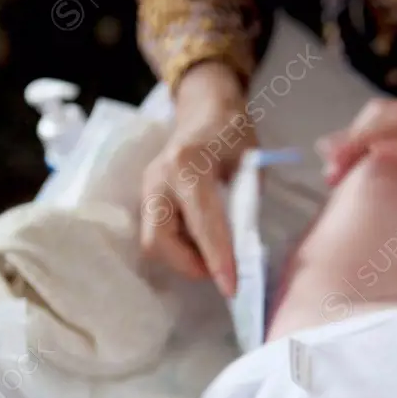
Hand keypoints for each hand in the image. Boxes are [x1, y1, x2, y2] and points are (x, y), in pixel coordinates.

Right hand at [140, 62, 257, 295]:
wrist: (205, 109)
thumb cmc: (233, 134)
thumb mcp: (251, 164)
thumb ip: (246, 205)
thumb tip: (244, 251)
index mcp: (188, 164)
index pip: (202, 223)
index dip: (217, 259)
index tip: (231, 288)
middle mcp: (159, 178)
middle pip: (159, 241)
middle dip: (189, 265)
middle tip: (221, 270)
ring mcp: (147, 188)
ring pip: (154, 243)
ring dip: (183, 259)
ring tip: (212, 255)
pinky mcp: (146, 198)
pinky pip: (156, 235)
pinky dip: (179, 248)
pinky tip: (200, 242)